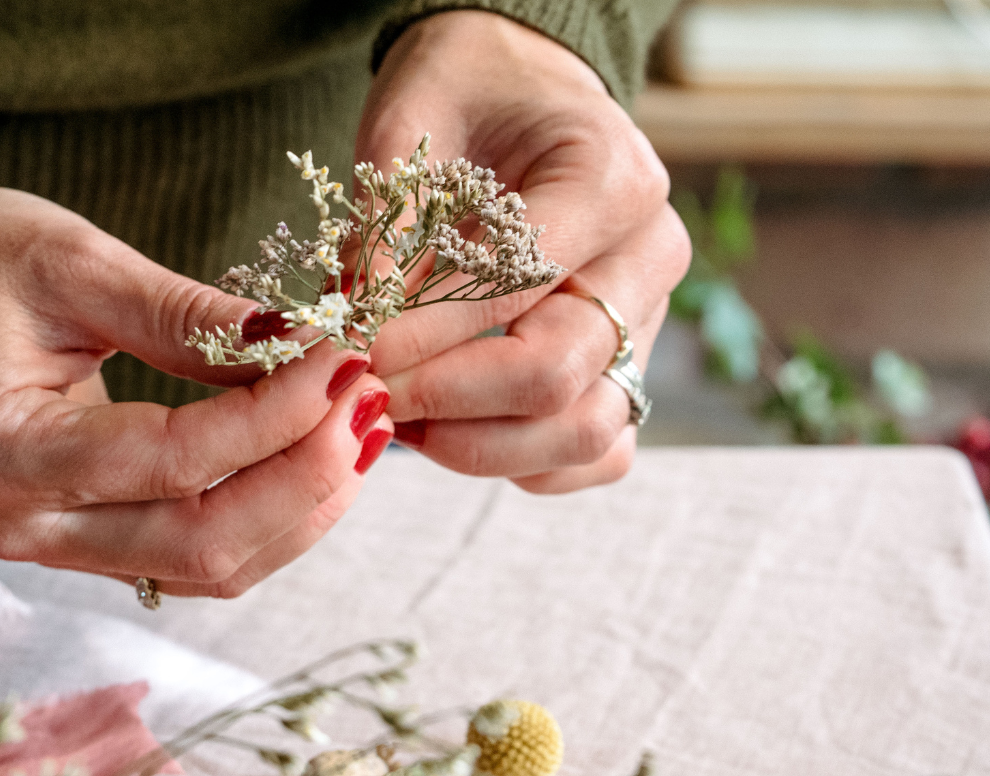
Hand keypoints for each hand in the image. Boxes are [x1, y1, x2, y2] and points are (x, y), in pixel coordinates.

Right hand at [0, 186, 393, 597]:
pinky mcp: (82, 538)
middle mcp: (23, 521)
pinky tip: (313, 460)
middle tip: (373, 404)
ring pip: (206, 565)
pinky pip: (192, 555)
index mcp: (2, 447)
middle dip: (306, 479)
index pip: (172, 460)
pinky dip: (265, 516)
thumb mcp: (70, 259)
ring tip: (361, 431)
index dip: (274, 418)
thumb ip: (183, 312)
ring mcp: (53, 542)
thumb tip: (300, 341)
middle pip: (200, 542)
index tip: (345, 360)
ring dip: (299, 508)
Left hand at [356, 10, 689, 492]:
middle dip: (441, 397)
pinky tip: (442, 430)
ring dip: (475, 444)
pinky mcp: (628, 368)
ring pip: (586, 431)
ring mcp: (647, 321)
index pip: (516, 287)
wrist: (518, 91)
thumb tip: (350, 324)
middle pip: (557, 373)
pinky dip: (518, 461)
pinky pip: (595, 453)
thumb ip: (385, 223)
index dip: (422, 332)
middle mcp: (650, 256)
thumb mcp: (408, 125)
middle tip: (362, 391)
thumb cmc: (464, 94)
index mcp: (613, 178)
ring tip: (393, 415)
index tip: (349, 346)